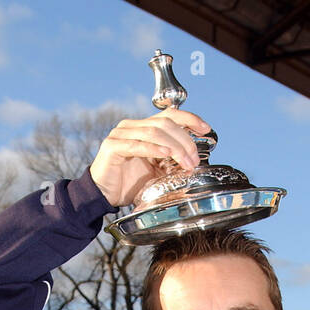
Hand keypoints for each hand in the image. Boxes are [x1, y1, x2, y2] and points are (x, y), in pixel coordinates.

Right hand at [89, 109, 211, 207]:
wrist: (103, 194)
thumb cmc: (129, 183)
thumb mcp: (156, 170)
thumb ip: (170, 161)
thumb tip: (193, 160)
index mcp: (143, 127)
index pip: (169, 115)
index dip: (189, 119)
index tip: (206, 129)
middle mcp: (132, 126)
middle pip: (165, 123)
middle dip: (184, 140)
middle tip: (194, 159)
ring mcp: (121, 134)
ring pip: (154, 132)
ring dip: (174, 147)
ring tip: (185, 162)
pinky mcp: (112, 146)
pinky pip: (137, 144)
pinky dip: (154, 148)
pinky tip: (166, 154)